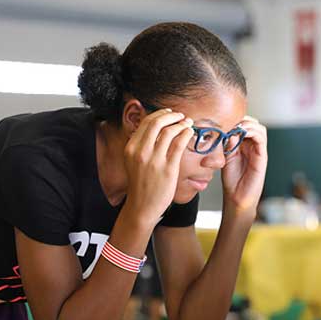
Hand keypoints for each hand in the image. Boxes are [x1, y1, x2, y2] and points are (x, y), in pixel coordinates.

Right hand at [123, 109, 193, 226]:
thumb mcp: (133, 161)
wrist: (142, 206)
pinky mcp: (168, 168)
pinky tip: (190, 132)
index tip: (169, 113)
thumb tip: (155, 129)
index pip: (146, 122)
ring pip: (169, 131)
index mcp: (131, 147)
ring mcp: (154, 160)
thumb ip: (141, 145)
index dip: (160, 114)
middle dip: (172, 115)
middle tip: (181, 115)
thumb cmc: (141, 184)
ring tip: (188, 123)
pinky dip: (186, 134)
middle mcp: (140, 151)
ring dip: (181, 123)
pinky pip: (178, 144)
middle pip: (157, 123)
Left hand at [221, 116, 266, 216]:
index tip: (224, 121)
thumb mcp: (226, 157)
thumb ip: (228, 144)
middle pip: (253, 123)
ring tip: (237, 128)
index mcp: (244, 145)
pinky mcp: (262, 157)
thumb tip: (230, 131)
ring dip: (248, 124)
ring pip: (259, 128)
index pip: (244, 125)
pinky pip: (261, 139)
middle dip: (242, 120)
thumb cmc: (232, 180)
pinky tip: (242, 133)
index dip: (236, 120)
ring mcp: (259, 151)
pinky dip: (252, 132)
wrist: (237, 197)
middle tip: (231, 123)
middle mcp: (253, 146)